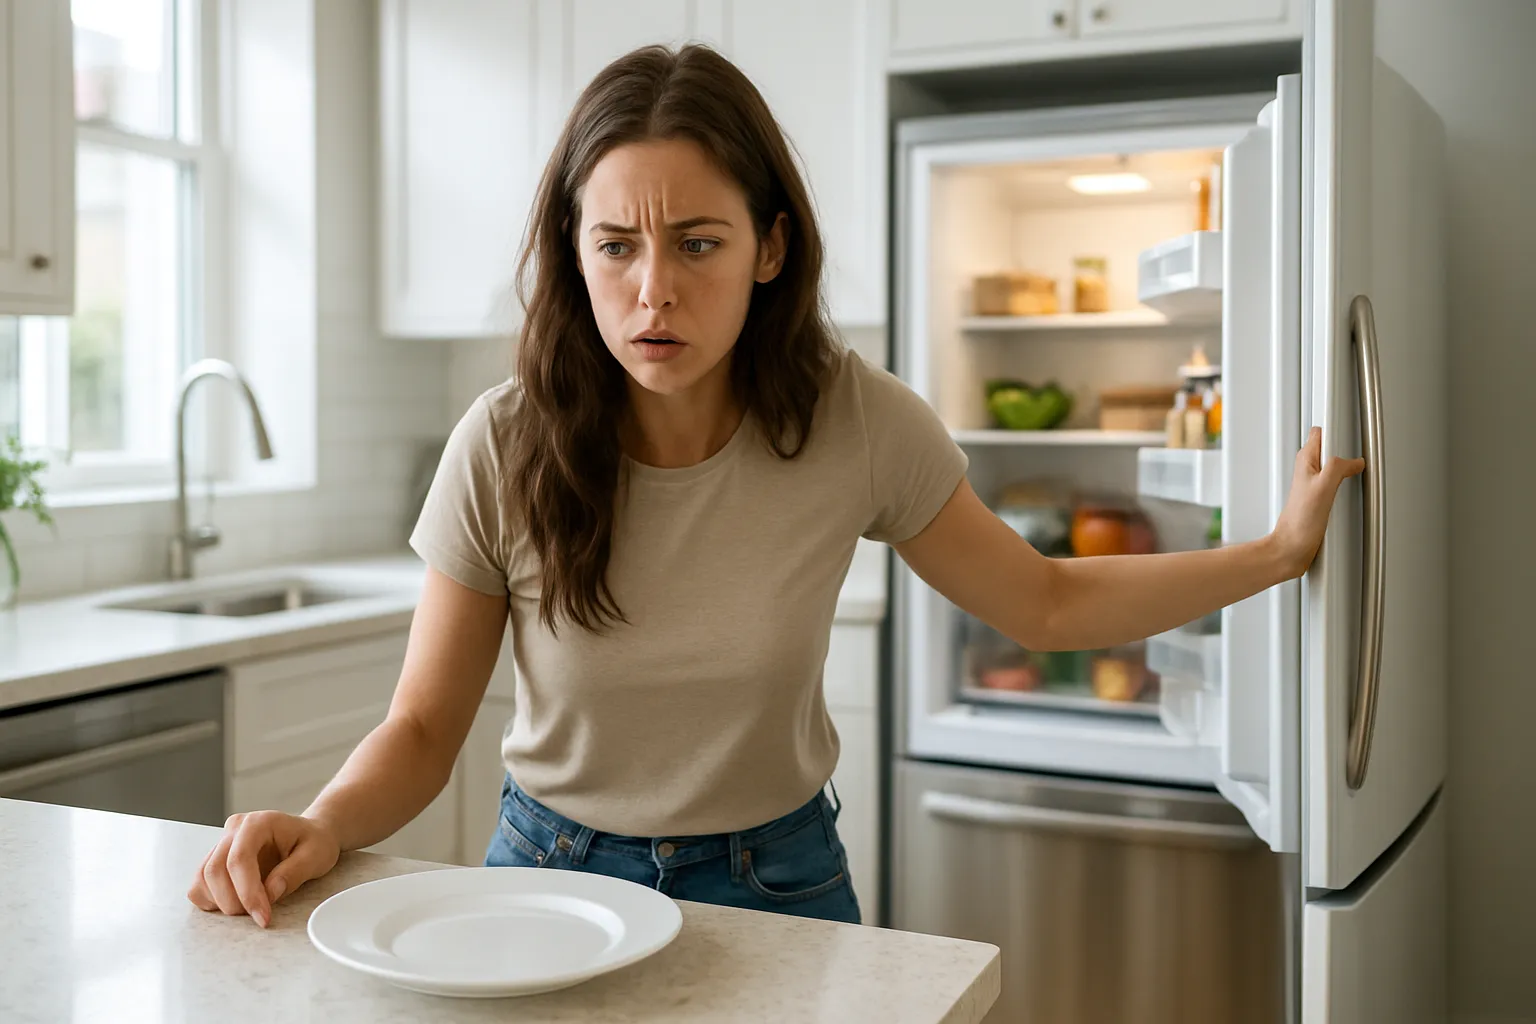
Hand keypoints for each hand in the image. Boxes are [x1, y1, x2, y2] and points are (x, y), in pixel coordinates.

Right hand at [187, 810, 340, 927]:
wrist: (309, 836)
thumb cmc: (314, 842)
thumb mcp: (317, 855)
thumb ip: (294, 872)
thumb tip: (270, 892)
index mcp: (259, 822)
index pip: (239, 859)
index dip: (247, 892)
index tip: (263, 917)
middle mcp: (234, 828)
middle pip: (215, 870)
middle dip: (234, 902)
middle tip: (259, 916)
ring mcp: (221, 842)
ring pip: (202, 878)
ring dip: (222, 903)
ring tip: (251, 909)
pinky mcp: (215, 859)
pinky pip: (200, 884)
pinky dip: (212, 901)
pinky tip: (237, 904)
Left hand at [1271, 427, 1365, 578]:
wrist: (1292, 547)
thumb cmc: (1299, 522)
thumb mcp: (1323, 487)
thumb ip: (1338, 467)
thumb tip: (1354, 461)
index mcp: (1305, 461)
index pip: (1321, 432)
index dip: (1335, 427)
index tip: (1350, 425)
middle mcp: (1309, 471)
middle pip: (1331, 448)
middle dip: (1346, 448)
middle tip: (1359, 454)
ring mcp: (1315, 485)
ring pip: (1335, 466)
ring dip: (1347, 467)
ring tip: (1358, 472)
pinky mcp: (1320, 499)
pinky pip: (1338, 483)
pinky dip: (1347, 483)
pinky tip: (1352, 490)